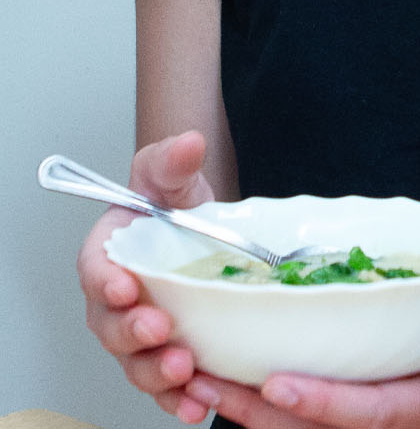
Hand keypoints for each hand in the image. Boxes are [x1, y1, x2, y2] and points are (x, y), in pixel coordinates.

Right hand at [77, 130, 218, 423]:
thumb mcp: (172, 176)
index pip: (95, 271)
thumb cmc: (173, 205)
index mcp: (107, 256)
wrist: (200, 230)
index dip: (106, 282)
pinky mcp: (165, 355)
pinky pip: (164, 385)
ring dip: (155, 374)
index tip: (126, 287)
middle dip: (132, 334)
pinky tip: (196, 407)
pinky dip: (176, 400)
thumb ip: (172, 161)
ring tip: (183, 374)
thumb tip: (188, 142)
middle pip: (109, 326)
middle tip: (161, 333)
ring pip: (133, 362)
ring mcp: (137, 333)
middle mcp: (114, 301)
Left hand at [188, 276, 419, 428]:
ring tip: (191, 378)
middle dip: (255, 411)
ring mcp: (376, 428)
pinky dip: (262, 406)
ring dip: (245, 410)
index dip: (321, 402)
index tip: (276, 381)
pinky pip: (305, 421)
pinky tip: (225, 380)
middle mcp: (398, 428)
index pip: (371, 413)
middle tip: (201, 379)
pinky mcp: (362, 418)